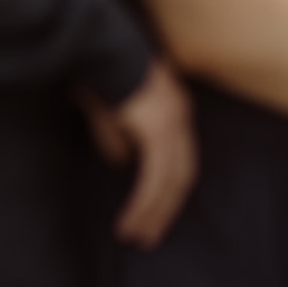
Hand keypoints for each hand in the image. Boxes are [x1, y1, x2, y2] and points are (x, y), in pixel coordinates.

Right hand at [80, 59, 197, 246]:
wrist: (104, 49)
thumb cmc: (105, 75)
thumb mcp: (113, 113)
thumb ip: (119, 139)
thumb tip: (123, 163)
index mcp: (175, 109)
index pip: (181, 159)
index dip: (169, 190)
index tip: (155, 215)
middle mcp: (181, 117)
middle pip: (183, 175)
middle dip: (166, 209)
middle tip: (149, 237)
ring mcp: (173, 123)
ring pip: (170, 182)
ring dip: (152, 213)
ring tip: (136, 236)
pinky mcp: (158, 131)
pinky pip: (155, 179)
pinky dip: (143, 204)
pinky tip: (129, 221)